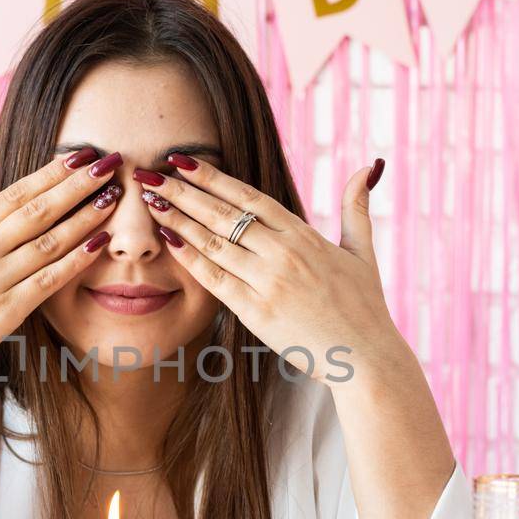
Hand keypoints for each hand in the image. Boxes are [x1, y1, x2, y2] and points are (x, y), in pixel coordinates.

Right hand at [0, 150, 121, 385]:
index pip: (13, 195)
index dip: (49, 173)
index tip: (77, 156)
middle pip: (38, 210)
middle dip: (77, 185)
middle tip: (109, 163)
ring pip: (50, 242)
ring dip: (85, 217)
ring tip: (114, 197)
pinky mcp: (5, 313)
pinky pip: (48, 282)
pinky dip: (76, 261)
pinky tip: (100, 244)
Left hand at [136, 155, 398, 383]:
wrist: (367, 357)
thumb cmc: (365, 306)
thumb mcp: (363, 250)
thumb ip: (357, 207)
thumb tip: (368, 165)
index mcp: (304, 235)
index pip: (249, 197)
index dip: (213, 177)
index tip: (183, 161)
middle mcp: (283, 253)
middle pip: (224, 214)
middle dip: (184, 192)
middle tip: (151, 176)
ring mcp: (269, 282)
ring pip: (214, 243)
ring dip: (180, 220)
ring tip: (151, 203)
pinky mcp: (257, 312)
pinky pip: (215, 279)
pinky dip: (190, 258)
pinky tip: (168, 241)